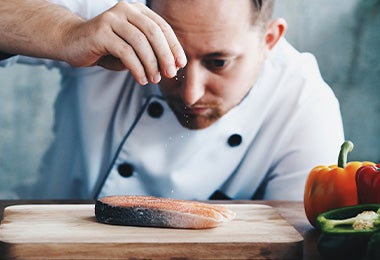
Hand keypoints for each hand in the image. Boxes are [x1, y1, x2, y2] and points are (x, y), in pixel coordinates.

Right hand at [62, 2, 186, 84]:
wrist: (72, 42)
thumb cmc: (106, 47)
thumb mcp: (132, 48)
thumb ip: (150, 52)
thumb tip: (172, 66)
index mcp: (137, 10)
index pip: (162, 27)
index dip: (174, 46)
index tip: (181, 64)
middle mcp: (125, 10)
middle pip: (154, 33)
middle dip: (165, 55)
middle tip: (170, 74)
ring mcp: (112, 19)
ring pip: (140, 43)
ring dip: (151, 64)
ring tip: (154, 80)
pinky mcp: (100, 32)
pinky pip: (126, 52)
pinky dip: (137, 68)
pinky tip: (141, 79)